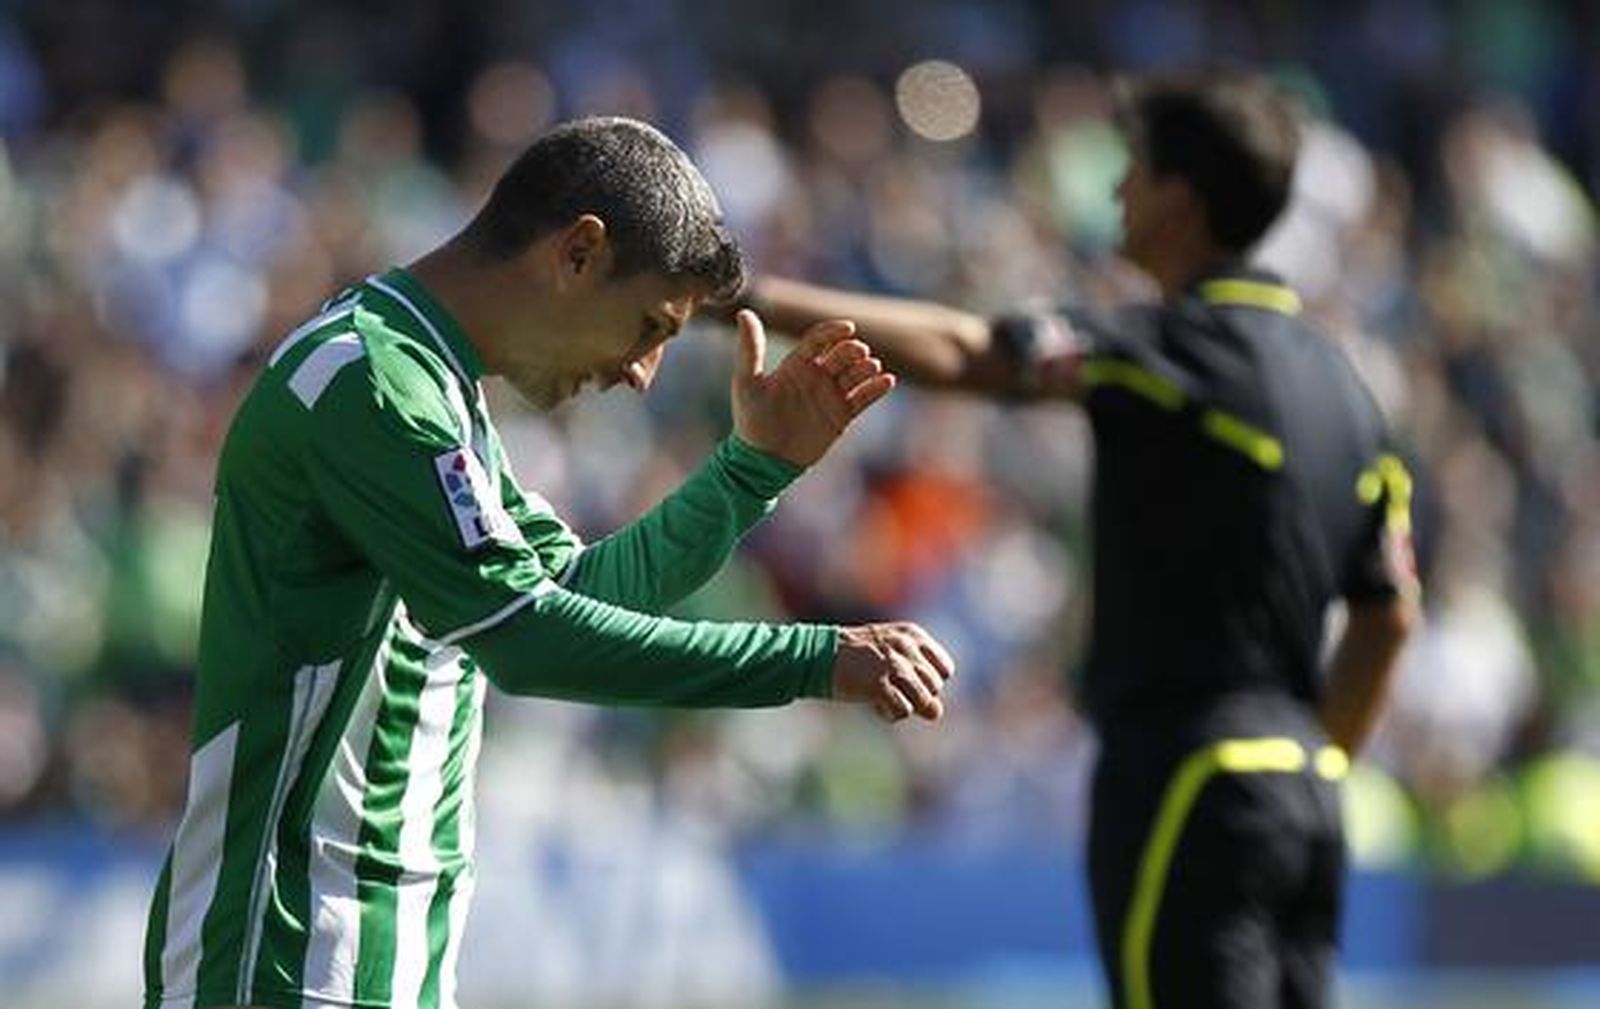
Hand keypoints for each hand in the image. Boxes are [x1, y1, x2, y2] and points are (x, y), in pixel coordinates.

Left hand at [731, 309, 895, 467]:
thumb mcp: (747, 381)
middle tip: (859, 352)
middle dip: (853, 350)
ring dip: (866, 368)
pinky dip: (877, 389)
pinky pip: (863, 398)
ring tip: (872, 367)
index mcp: (796, 364)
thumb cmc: (752, 420)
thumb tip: (745, 311)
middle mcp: (816, 376)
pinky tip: (887, 381)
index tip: (847, 328)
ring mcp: (830, 395)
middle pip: (842, 355)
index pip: (820, 339)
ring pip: (855, 374)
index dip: (833, 331)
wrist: (764, 460)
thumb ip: (750, 348)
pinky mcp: (841, 415)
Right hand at [832, 622, 955, 722]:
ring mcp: (893, 665)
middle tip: (892, 691)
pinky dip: (891, 714)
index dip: (930, 682)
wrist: (817, 655)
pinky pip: (903, 710)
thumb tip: (936, 713)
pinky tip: (876, 706)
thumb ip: (916, 680)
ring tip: (885, 700)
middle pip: (934, 687)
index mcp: (912, 635)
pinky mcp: (878, 684)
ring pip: (924, 701)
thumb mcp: (890, 654)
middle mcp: (906, 647)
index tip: (909, 683)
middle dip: (917, 696)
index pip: (945, 669)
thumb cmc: (855, 658)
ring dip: (907, 706)